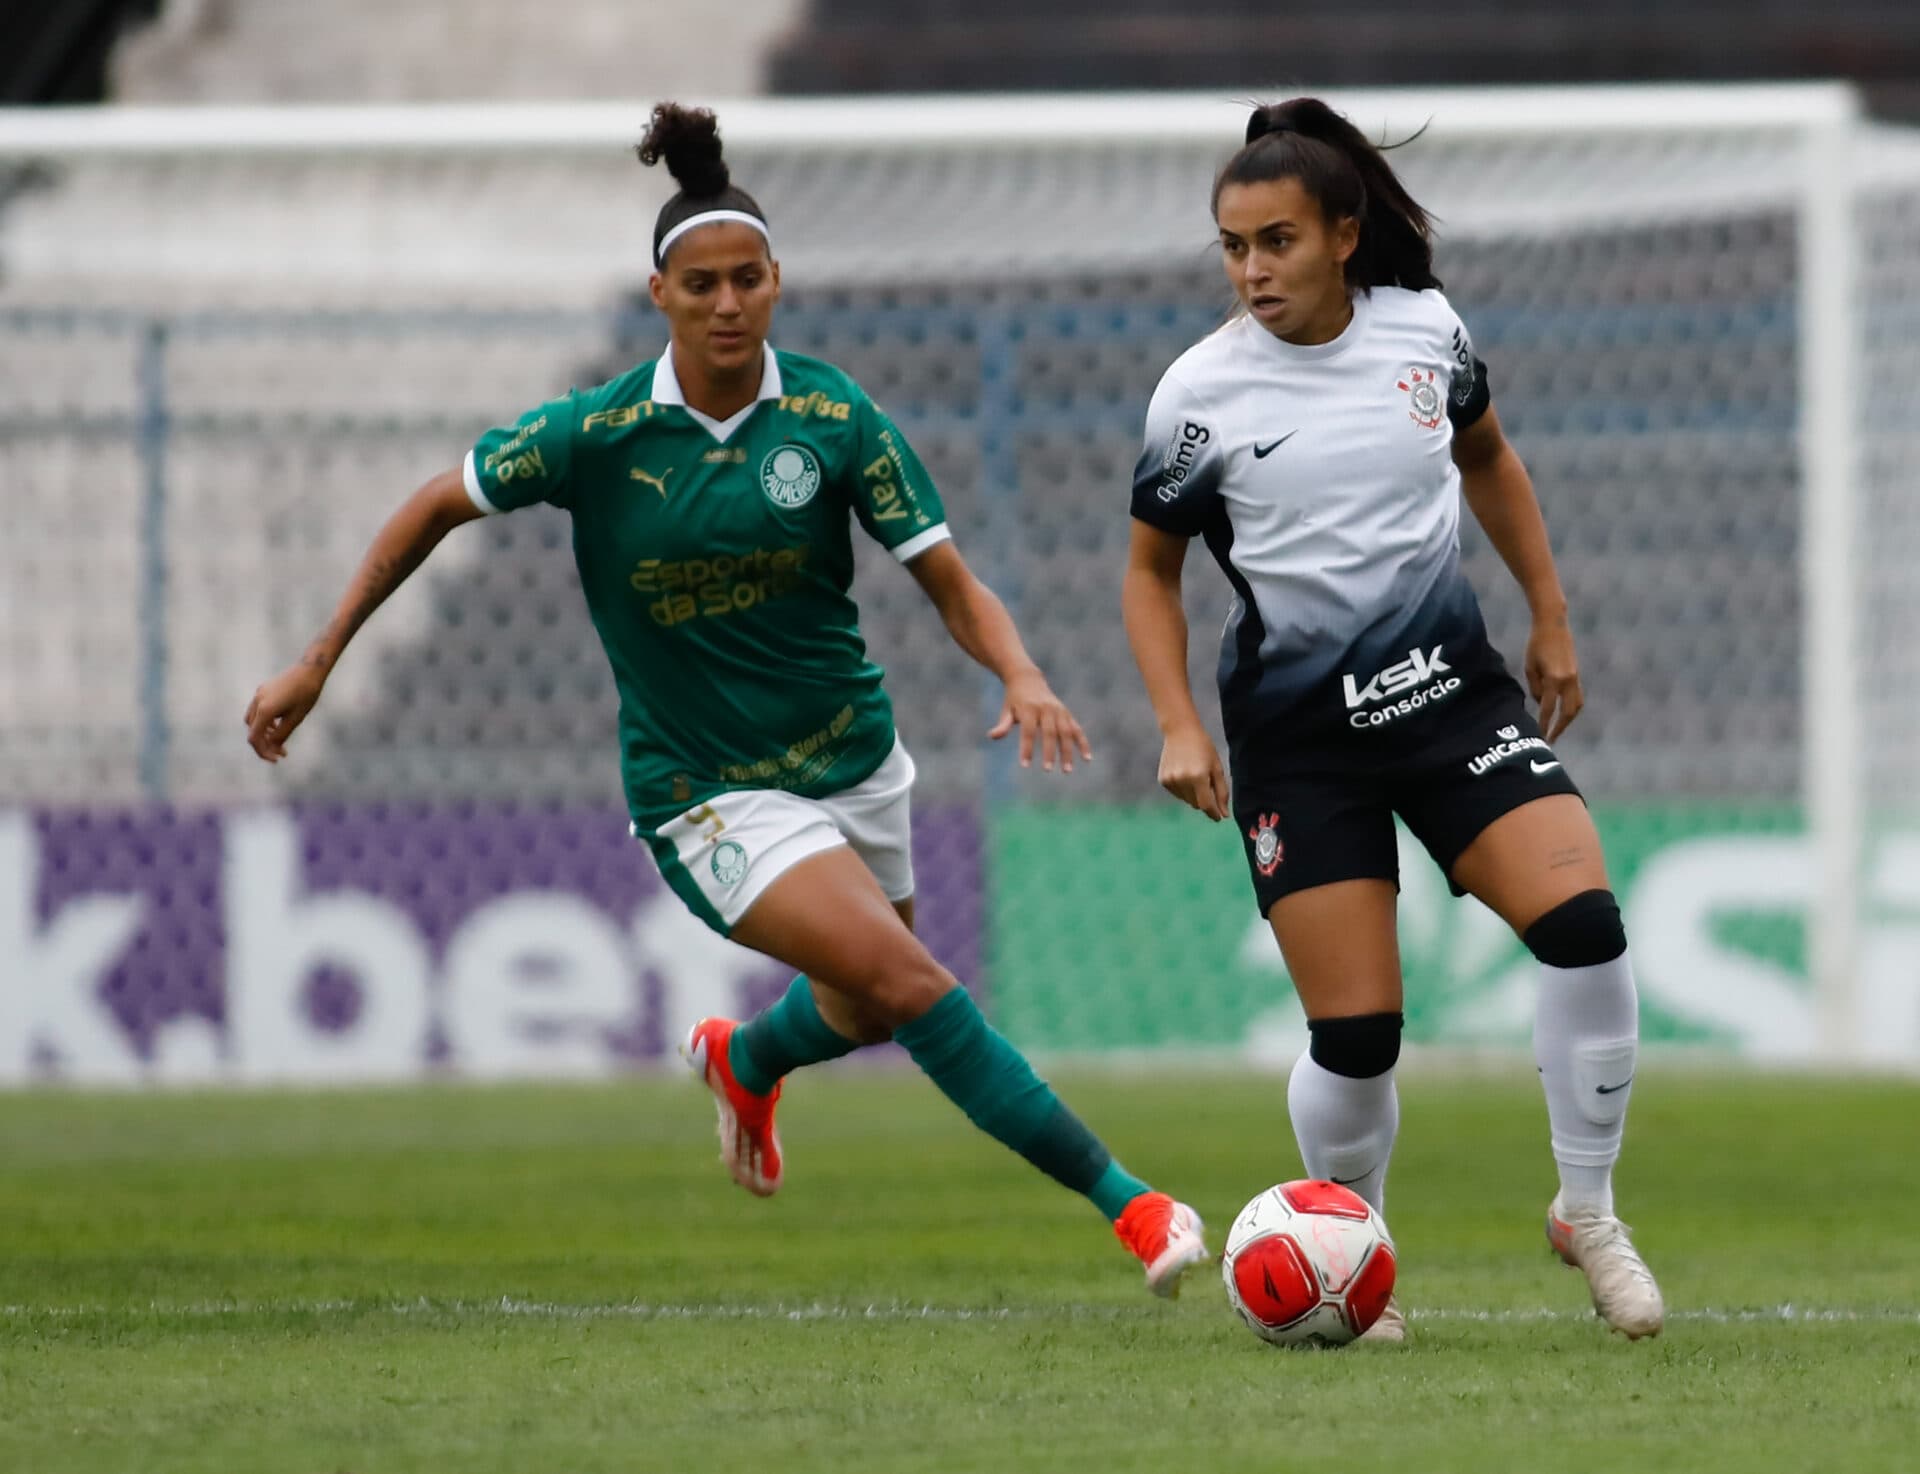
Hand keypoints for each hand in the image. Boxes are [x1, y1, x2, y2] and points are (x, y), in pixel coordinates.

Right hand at [244, 664, 326, 761]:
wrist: (310, 669)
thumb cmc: (307, 694)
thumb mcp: (296, 718)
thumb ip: (282, 734)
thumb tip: (272, 748)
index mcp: (265, 710)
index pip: (255, 738)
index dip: (263, 752)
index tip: (276, 759)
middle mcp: (258, 701)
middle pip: (252, 730)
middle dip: (264, 744)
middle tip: (281, 753)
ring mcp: (259, 694)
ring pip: (252, 720)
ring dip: (263, 733)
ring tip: (279, 740)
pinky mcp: (263, 690)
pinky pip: (257, 710)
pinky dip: (264, 722)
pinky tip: (277, 726)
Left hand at [989, 668, 1091, 772]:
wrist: (1027, 679)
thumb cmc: (1014, 699)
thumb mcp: (1007, 709)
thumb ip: (1003, 724)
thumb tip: (992, 736)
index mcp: (1029, 708)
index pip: (1028, 731)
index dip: (1026, 748)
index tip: (1024, 765)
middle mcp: (1047, 709)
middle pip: (1050, 732)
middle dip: (1049, 752)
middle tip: (1047, 770)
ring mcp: (1059, 711)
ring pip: (1066, 733)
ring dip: (1068, 752)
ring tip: (1067, 770)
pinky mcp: (1067, 714)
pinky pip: (1077, 730)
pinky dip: (1083, 743)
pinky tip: (1087, 759)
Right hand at [1158, 723, 1229, 820]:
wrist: (1180, 731)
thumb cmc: (1203, 748)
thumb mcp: (1217, 768)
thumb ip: (1221, 792)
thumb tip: (1224, 815)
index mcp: (1198, 776)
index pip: (1206, 805)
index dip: (1213, 813)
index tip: (1219, 817)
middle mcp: (1182, 780)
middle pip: (1196, 804)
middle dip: (1204, 800)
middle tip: (1207, 783)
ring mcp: (1170, 780)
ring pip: (1186, 800)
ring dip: (1193, 795)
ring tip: (1194, 775)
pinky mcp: (1163, 780)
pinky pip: (1177, 794)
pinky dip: (1183, 790)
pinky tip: (1184, 774)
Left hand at [1525, 611, 1583, 742]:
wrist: (1554, 625)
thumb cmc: (1536, 644)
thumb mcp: (1530, 667)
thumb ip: (1535, 688)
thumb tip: (1542, 704)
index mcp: (1554, 679)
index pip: (1549, 709)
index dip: (1545, 724)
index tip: (1541, 736)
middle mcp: (1568, 680)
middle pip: (1569, 712)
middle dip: (1560, 727)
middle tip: (1551, 738)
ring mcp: (1576, 678)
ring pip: (1577, 706)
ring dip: (1569, 720)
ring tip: (1558, 729)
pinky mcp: (1577, 674)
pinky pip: (1577, 697)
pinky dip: (1571, 708)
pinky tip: (1563, 713)